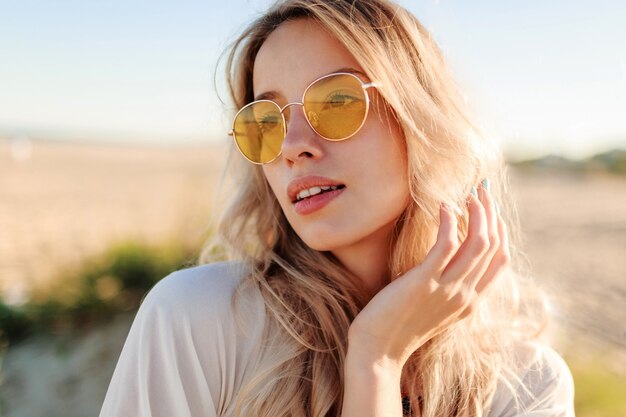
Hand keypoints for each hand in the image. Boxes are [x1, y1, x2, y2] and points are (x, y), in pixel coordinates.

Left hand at [347, 180, 510, 367]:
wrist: (378, 351)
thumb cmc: (397, 324)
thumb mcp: (431, 304)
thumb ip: (445, 284)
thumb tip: (446, 255)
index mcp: (470, 301)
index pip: (501, 259)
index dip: (500, 229)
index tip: (489, 207)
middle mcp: (465, 295)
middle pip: (493, 246)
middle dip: (491, 212)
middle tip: (482, 188)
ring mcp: (448, 289)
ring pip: (479, 242)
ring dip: (478, 212)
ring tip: (468, 193)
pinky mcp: (424, 282)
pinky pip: (447, 244)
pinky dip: (449, 221)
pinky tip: (443, 207)